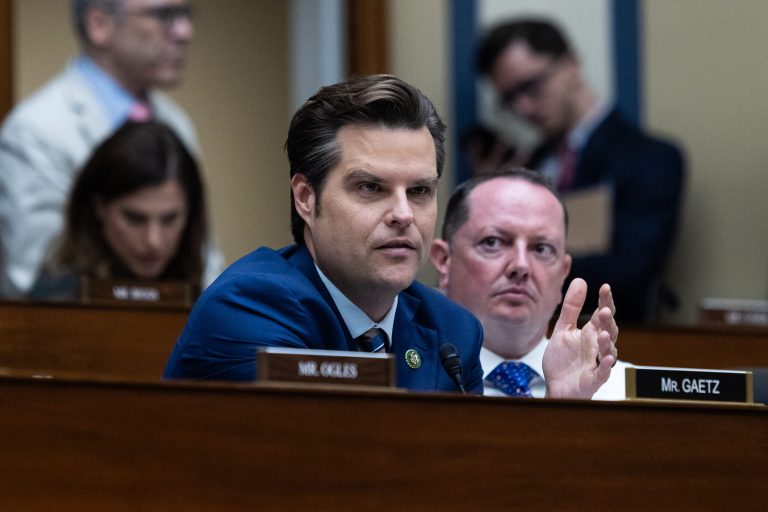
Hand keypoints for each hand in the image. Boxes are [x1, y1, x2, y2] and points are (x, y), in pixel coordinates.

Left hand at [542, 278, 617, 398]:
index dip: (605, 302)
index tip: (605, 288)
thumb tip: (580, 280)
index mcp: (590, 333)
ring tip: (602, 333)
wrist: (554, 386)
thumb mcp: (563, 329)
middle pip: (609, 331)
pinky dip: (605, 366)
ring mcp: (596, 363)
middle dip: (607, 322)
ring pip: (608, 352)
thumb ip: (572, 307)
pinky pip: (603, 373)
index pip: (601, 315)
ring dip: (607, 343)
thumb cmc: (563, 360)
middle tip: (603, 311)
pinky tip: (606, 359)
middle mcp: (597, 347)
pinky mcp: (593, 380)